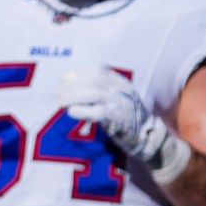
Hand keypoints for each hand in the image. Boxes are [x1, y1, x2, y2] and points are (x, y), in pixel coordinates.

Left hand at [58, 66, 178, 168]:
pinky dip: (81, 111)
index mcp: (122, 83)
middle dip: (73, 84)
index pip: (100, 70)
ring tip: (61, 101)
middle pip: (96, 80)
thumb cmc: (126, 115)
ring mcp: (121, 105)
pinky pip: (97, 113)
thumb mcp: (119, 96)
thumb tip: (72, 84)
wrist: (146, 135)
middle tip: (59, 91)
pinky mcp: (118, 120)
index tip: (64, 78)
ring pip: (95, 94)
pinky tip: (72, 112)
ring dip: (74, 96)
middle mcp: (123, 91)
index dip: (79, 73)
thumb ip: (103, 88)